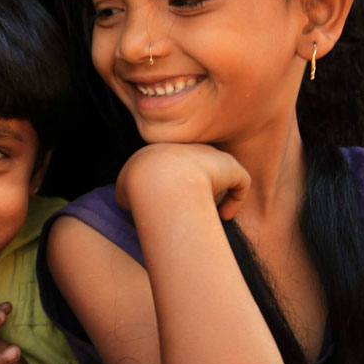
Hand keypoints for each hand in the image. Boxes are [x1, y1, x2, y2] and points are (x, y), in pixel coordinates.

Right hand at [115, 143, 249, 221]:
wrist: (156, 178)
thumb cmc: (136, 185)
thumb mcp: (123, 189)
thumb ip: (129, 193)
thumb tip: (135, 203)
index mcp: (164, 150)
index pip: (174, 166)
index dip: (175, 186)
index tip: (173, 205)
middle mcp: (189, 147)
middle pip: (198, 166)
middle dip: (197, 187)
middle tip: (193, 209)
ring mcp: (211, 155)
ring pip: (219, 173)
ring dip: (215, 194)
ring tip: (208, 214)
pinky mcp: (229, 166)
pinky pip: (239, 183)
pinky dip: (234, 201)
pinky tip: (224, 215)